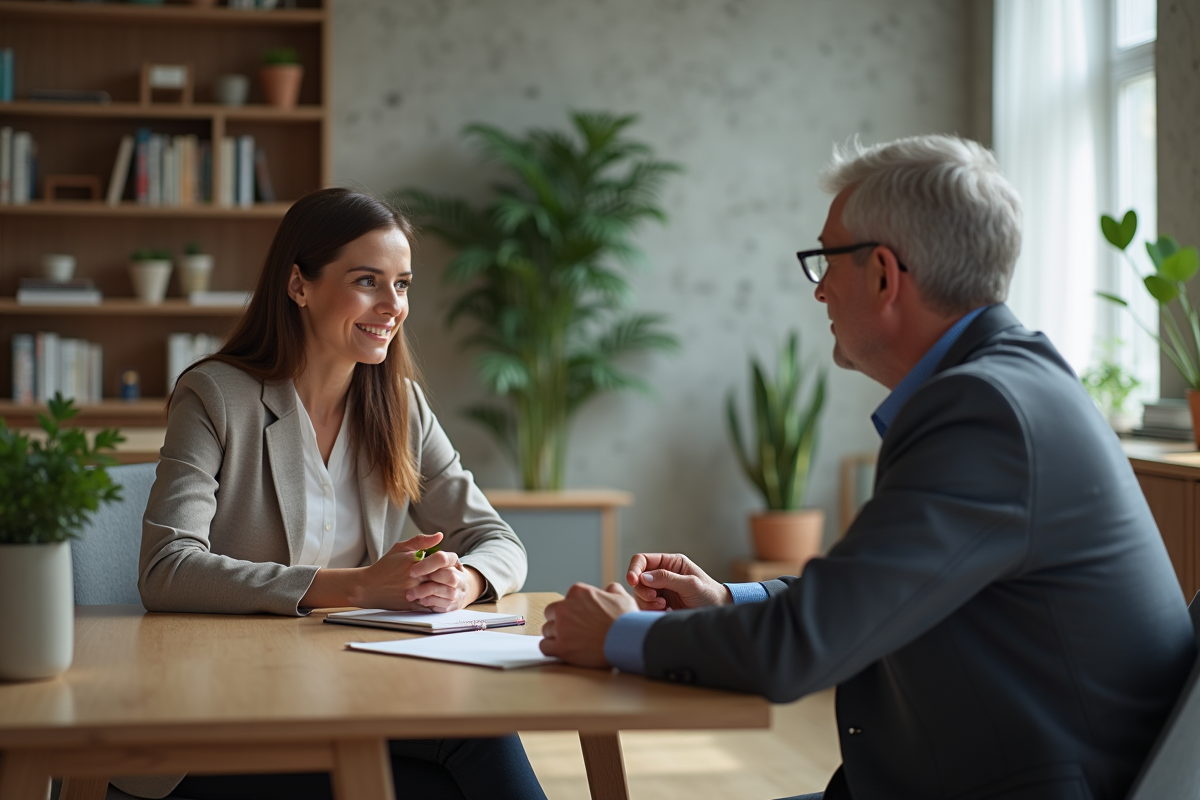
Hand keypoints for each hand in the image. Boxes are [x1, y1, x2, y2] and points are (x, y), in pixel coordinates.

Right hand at [354, 532, 479, 611]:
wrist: (368, 587)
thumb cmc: (384, 566)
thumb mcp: (400, 548)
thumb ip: (421, 541)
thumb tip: (440, 536)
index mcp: (413, 562)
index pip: (440, 561)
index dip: (448, 563)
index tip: (449, 563)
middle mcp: (414, 577)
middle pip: (441, 576)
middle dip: (448, 576)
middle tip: (453, 576)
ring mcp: (413, 592)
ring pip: (438, 591)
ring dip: (445, 589)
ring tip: (448, 586)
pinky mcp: (411, 605)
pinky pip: (431, 604)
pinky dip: (437, 601)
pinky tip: (440, 597)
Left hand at [407, 545, 485, 611]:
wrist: (430, 589)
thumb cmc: (423, 569)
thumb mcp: (415, 552)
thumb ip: (422, 542)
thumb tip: (439, 535)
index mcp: (452, 560)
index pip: (443, 559)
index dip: (427, 565)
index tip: (411, 571)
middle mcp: (459, 575)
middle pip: (449, 576)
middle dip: (428, 582)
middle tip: (410, 586)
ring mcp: (457, 591)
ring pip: (448, 592)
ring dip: (427, 593)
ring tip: (411, 594)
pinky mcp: (453, 605)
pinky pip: (445, 605)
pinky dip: (432, 603)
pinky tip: (421, 600)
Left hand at [539, 582, 636, 667]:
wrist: (629, 641)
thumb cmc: (627, 620)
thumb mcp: (622, 597)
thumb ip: (612, 590)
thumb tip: (609, 589)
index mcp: (578, 592)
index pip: (565, 600)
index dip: (573, 610)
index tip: (581, 618)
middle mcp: (565, 607)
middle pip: (551, 613)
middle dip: (559, 621)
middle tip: (573, 630)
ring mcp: (561, 628)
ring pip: (547, 630)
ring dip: (556, 636)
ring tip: (572, 642)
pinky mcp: (561, 647)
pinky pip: (544, 647)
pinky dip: (551, 649)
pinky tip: (562, 650)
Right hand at [626, 553, 731, 610]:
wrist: (718, 611)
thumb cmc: (709, 594)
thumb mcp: (691, 584)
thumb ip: (667, 578)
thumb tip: (643, 577)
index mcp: (670, 563)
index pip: (643, 560)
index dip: (634, 569)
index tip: (632, 581)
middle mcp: (662, 574)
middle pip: (638, 579)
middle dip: (643, 590)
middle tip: (657, 599)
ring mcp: (660, 589)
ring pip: (639, 593)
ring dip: (647, 601)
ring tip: (664, 606)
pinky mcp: (660, 603)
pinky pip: (645, 605)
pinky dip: (649, 609)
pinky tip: (664, 610)